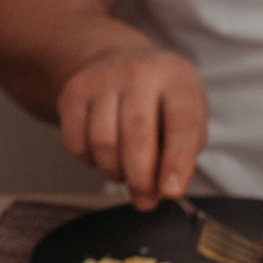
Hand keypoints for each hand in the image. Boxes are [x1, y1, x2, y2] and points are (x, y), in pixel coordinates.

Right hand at [54, 47, 206, 209]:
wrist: (119, 62)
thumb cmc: (160, 99)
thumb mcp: (188, 116)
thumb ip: (182, 154)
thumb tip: (160, 191)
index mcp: (177, 79)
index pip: (182, 124)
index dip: (177, 162)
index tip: (171, 191)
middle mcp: (140, 73)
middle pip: (136, 135)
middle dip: (141, 178)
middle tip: (145, 199)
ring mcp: (103, 79)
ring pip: (103, 142)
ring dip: (114, 171)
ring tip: (125, 172)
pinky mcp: (74, 92)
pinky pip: (77, 142)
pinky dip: (89, 161)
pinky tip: (103, 155)